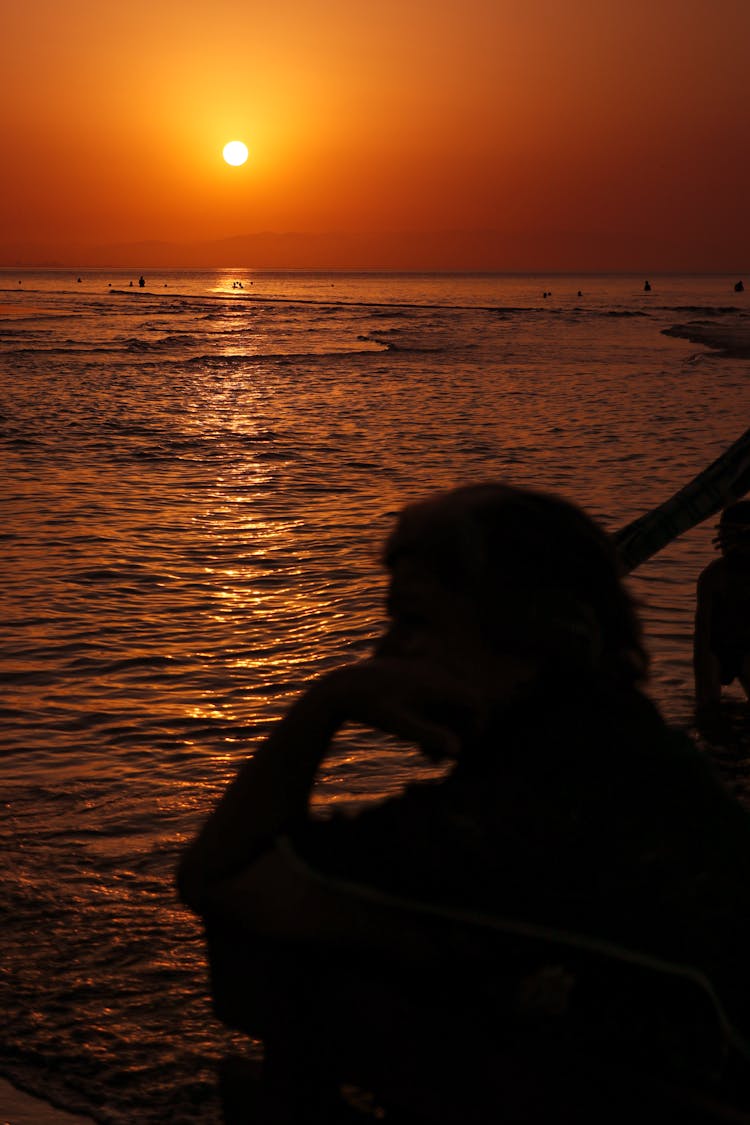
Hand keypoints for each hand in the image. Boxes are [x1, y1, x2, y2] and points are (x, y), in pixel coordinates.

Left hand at [309, 657, 486, 760]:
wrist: (342, 687)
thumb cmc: (370, 707)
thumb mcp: (399, 725)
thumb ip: (430, 735)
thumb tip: (458, 751)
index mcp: (436, 682)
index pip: (475, 700)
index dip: (478, 724)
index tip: (465, 747)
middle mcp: (434, 672)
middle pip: (463, 703)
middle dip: (457, 732)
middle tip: (440, 759)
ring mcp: (423, 671)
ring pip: (448, 702)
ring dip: (444, 728)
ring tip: (425, 756)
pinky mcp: (413, 676)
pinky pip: (434, 697)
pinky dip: (432, 718)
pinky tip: (415, 742)